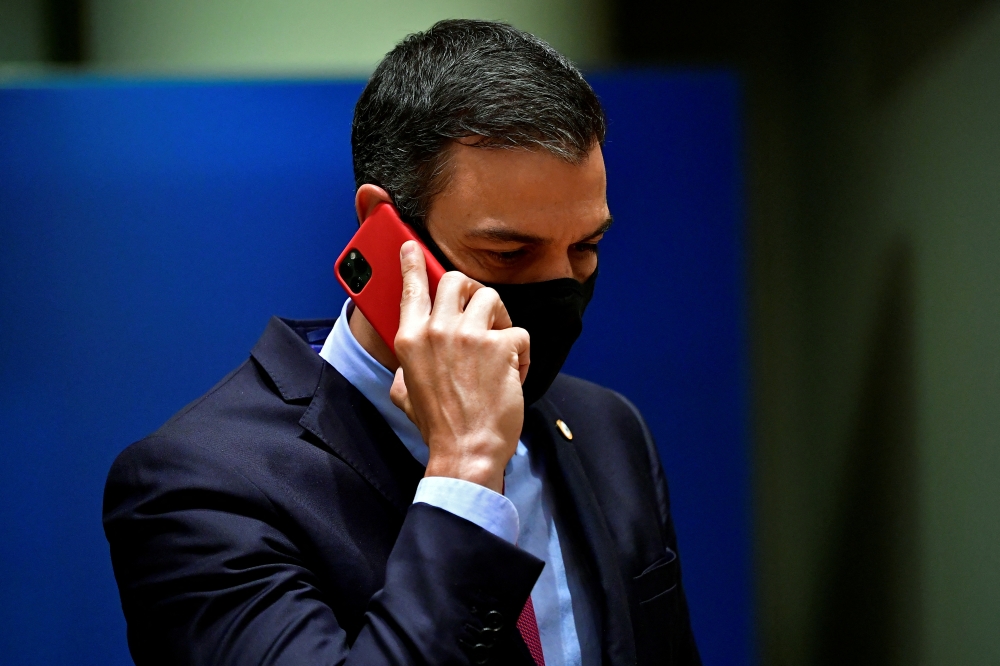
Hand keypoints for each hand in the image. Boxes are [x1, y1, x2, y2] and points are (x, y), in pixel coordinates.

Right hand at [390, 240, 529, 492]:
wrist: (466, 451)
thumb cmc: (439, 427)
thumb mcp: (405, 394)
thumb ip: (405, 369)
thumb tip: (410, 363)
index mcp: (411, 340)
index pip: (411, 289)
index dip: (413, 264)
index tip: (412, 247)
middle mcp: (437, 331)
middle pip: (457, 281)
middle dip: (473, 290)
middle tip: (482, 310)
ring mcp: (470, 336)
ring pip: (492, 298)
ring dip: (501, 319)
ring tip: (500, 348)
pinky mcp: (500, 347)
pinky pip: (519, 333)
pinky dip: (522, 355)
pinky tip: (515, 375)